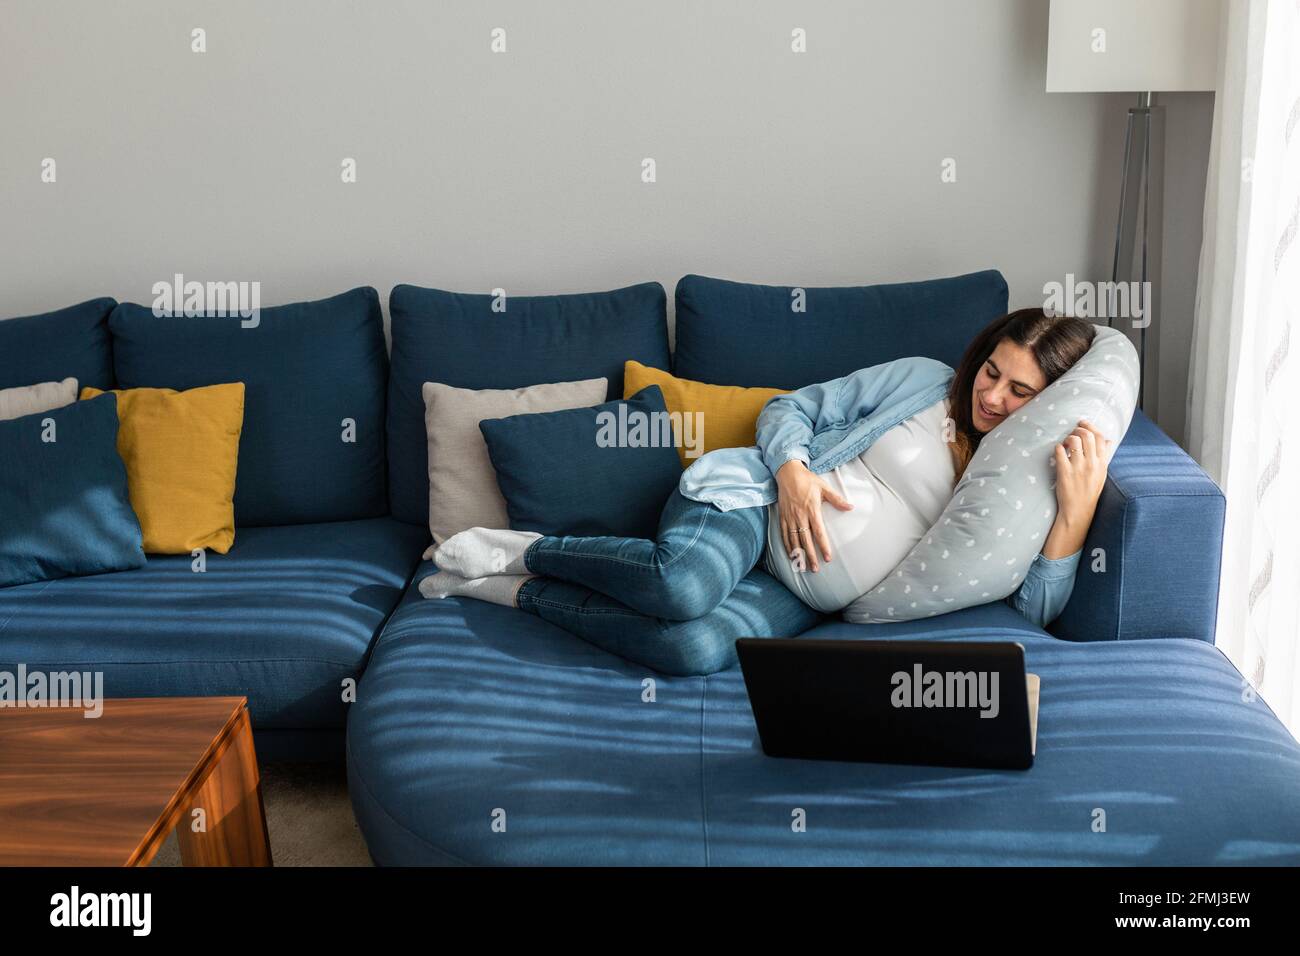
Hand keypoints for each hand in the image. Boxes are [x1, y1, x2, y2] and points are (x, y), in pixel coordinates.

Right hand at [775, 459, 852, 571]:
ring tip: (802, 566)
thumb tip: (851, 507)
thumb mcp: (824, 487)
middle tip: (815, 569)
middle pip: (805, 540)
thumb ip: (837, 499)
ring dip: (798, 554)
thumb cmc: (808, 480)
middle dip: (810, 555)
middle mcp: (800, 515)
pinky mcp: (782, 516)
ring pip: (793, 539)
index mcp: (812, 509)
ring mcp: (789, 517)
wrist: (788, 473)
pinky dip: (787, 545)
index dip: (823, 546)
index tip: (827, 558)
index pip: (819, 532)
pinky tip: (790, 554)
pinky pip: (784, 534)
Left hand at [1044, 419, 1114, 557]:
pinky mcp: (1065, 472)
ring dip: (1068, 438)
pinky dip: (1058, 448)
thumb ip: (1104, 457)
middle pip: (1087, 436)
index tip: (1083, 423)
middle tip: (1072, 432)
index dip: (1091, 427)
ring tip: (1065, 444)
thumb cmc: (1089, 492)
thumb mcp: (1102, 474)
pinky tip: (1058, 452)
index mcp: (1102, 463)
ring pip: (1074, 440)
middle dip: (1078, 429)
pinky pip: (1060, 452)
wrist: (1079, 511)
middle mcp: (1092, 464)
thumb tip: (1109, 440)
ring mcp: (1078, 468)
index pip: (1101, 438)